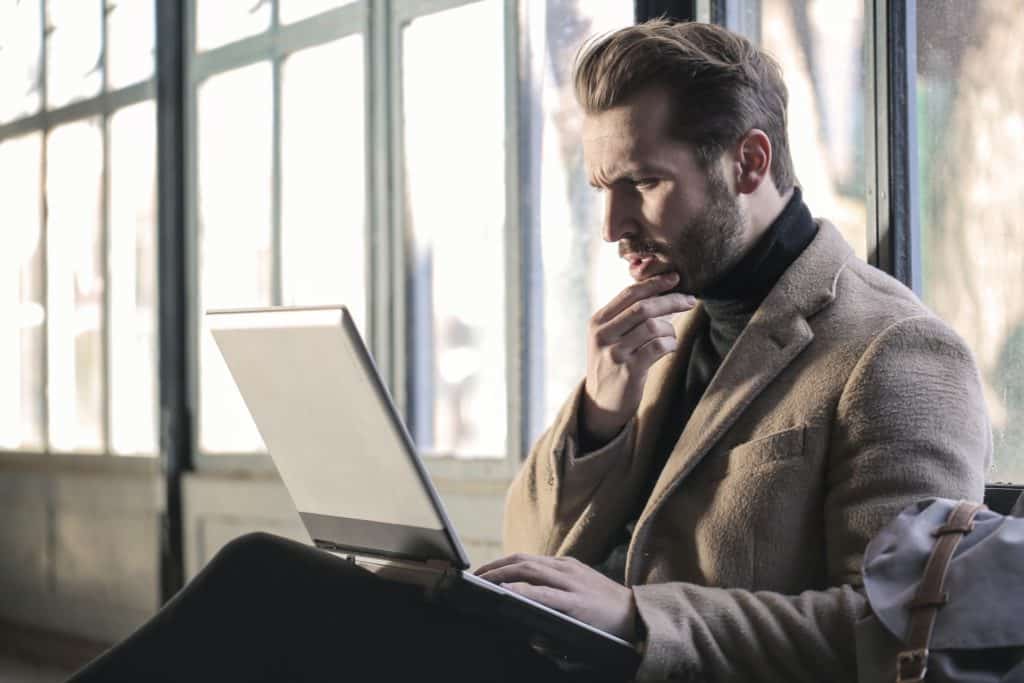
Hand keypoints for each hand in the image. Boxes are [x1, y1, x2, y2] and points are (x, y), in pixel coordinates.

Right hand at [474, 553, 638, 641]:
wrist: (637, 614)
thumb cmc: (607, 637)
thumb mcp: (584, 650)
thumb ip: (556, 648)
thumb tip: (530, 639)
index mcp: (578, 603)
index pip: (541, 593)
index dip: (517, 591)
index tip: (495, 594)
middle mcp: (574, 580)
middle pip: (530, 568)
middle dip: (499, 572)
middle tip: (476, 581)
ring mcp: (572, 568)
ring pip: (531, 559)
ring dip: (502, 563)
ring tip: (482, 573)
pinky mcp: (572, 562)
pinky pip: (539, 558)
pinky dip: (516, 562)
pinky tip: (502, 570)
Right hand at [581, 272, 695, 445]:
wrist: (600, 403)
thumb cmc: (612, 364)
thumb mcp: (609, 337)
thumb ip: (626, 317)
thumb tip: (662, 292)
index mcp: (598, 321)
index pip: (629, 294)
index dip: (654, 283)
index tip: (675, 278)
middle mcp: (603, 334)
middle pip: (643, 308)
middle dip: (671, 300)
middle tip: (690, 300)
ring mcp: (614, 353)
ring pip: (653, 327)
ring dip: (670, 329)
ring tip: (671, 337)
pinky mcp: (628, 371)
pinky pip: (658, 347)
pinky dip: (670, 344)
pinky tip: (669, 348)